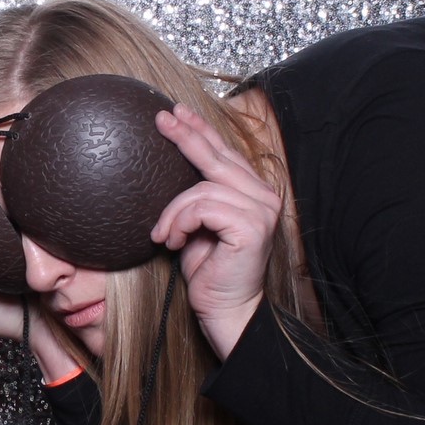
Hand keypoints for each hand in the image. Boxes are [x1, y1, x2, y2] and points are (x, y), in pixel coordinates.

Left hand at [149, 104, 282, 359]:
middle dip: (187, 136)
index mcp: (252, 193)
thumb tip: (169, 169)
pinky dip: (180, 222)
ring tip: (163, 235)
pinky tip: (173, 241)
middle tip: (162, 118)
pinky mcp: (251, 226)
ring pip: (201, 188)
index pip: (225, 154)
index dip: (201, 131)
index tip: (176, 114)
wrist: (226, 311)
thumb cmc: (208, 273)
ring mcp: (260, 210)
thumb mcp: (197, 227)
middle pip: (218, 157)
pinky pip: (202, 207)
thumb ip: (195, 199)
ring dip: (173, 212)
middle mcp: (263, 196)